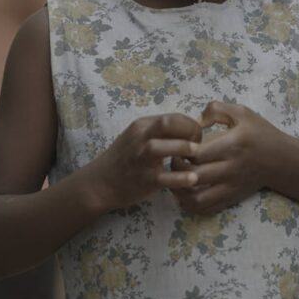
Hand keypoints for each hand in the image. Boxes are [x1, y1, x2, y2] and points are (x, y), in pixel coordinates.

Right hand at [85, 113, 202, 209]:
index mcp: (142, 126)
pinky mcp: (142, 180)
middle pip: (166, 124)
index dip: (190, 124)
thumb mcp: (140, 137)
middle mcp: (140, 139)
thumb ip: (161, 132)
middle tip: (198, 145)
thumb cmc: (126, 158)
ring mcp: (139, 159)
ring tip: (196, 156)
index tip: (197, 137)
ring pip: (159, 148)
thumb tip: (190, 128)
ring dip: (182, 148)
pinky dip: (178, 178)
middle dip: (189, 131)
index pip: (172, 117)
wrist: (100, 182)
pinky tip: (192, 179)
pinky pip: (162, 177)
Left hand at [171, 101, 283, 214]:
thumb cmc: (259, 133)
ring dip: (180, 192)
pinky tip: (186, 192)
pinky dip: (190, 204)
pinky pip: (206, 209)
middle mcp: (231, 168)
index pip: (198, 154)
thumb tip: (195, 120)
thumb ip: (216, 109)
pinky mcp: (231, 197)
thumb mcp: (242, 113)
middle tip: (174, 161)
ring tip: (177, 179)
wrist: (281, 160)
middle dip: (177, 170)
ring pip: (197, 199)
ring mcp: (231, 186)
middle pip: (194, 177)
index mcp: (232, 145)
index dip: (182, 151)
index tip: (180, 144)